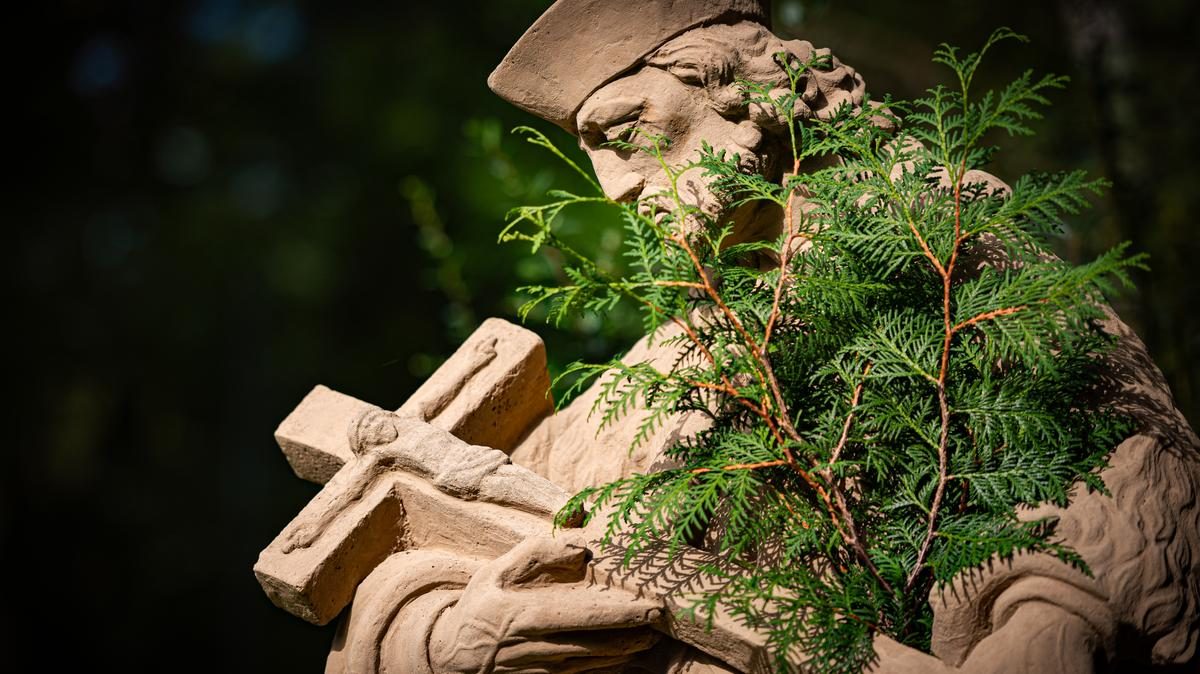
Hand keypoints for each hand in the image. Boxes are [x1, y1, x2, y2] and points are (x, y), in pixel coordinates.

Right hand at [429, 534, 662, 673]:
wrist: (449, 656)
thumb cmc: (479, 605)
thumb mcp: (496, 572)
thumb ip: (536, 553)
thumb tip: (580, 544)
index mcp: (521, 615)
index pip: (579, 615)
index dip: (617, 612)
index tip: (648, 604)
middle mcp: (532, 648)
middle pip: (592, 644)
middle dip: (630, 634)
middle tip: (660, 619)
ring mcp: (538, 672)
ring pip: (591, 664)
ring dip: (624, 652)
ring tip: (651, 636)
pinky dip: (606, 668)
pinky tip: (627, 657)